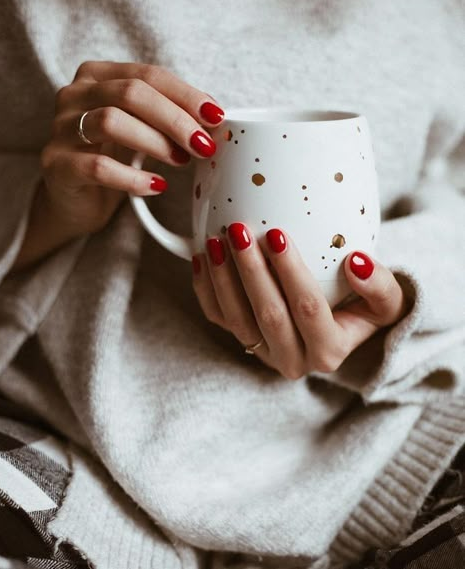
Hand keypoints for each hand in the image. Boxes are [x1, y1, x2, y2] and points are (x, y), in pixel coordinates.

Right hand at [40, 61, 224, 236]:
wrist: (74, 200)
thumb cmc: (112, 158)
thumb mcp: (142, 131)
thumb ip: (168, 119)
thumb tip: (214, 122)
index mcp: (98, 76)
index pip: (148, 74)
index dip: (186, 95)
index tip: (216, 117)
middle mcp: (75, 95)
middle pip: (131, 93)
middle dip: (175, 119)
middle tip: (203, 144)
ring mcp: (61, 129)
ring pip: (111, 122)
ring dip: (155, 142)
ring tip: (181, 161)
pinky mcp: (58, 165)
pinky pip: (99, 167)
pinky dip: (133, 177)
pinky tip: (156, 186)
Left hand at [192, 223, 410, 378]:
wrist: (338, 328)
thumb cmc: (364, 308)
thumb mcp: (387, 301)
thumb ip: (380, 285)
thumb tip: (356, 262)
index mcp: (329, 351)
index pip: (308, 310)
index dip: (291, 273)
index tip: (278, 234)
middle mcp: (294, 360)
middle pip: (268, 315)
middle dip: (251, 271)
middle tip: (239, 230)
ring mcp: (264, 353)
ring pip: (236, 319)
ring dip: (223, 278)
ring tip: (216, 240)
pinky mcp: (243, 342)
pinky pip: (218, 318)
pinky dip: (206, 288)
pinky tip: (202, 257)